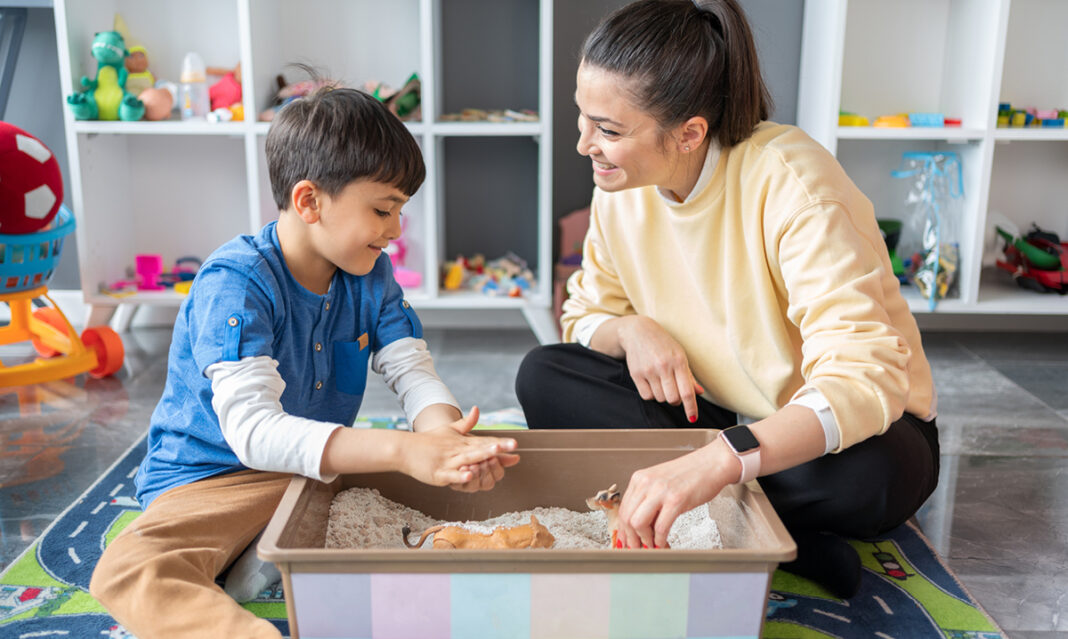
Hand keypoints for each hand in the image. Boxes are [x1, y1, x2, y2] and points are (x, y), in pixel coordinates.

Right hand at [402, 406, 518, 489]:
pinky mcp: (438, 474)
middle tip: (512, 445)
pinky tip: (470, 476)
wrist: (405, 449)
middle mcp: (457, 450)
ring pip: (467, 459)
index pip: (484, 442)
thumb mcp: (449, 429)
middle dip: (496, 448)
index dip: (500, 443)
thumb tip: (477, 409)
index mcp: (462, 442)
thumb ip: (466, 423)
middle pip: (479, 448)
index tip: (515, 444)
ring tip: (495, 453)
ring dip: (481, 456)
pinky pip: (451, 476)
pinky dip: (460, 476)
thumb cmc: (428, 441)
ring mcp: (448, 462)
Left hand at [614, 441, 736, 549]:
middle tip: (638, 548)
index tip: (626, 540)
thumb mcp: (661, 483)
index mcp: (640, 479)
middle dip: (631, 538)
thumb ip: (648, 501)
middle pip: (627, 518)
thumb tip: (639, 526)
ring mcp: (661, 491)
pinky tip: (663, 543)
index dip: (623, 529)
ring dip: (644, 540)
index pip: (623, 509)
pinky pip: (661, 527)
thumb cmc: (690, 474)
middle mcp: (647, 483)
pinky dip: (660, 540)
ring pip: (638, 523)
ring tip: (651, 545)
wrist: (712, 463)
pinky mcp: (676, 500)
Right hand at [618, 316, 702, 423]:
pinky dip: (651, 394)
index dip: (691, 408)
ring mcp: (649, 370)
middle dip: (676, 400)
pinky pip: (647, 396)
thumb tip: (699, 392)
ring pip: (660, 398)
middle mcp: (664, 366)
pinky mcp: (636, 374)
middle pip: (673, 398)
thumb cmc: (662, 343)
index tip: (692, 418)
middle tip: (674, 392)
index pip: (687, 392)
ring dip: (663, 396)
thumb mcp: (679, 355)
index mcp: (679, 361)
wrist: (637, 332)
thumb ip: (688, 375)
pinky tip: (652, 383)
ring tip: (661, 382)